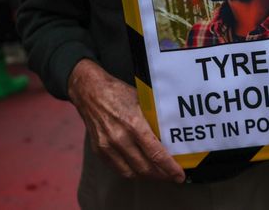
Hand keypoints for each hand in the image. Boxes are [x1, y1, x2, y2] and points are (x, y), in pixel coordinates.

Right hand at [68, 59, 184, 182]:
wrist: (89, 91)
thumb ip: (153, 120)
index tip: (179, 175)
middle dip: (161, 175)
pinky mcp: (99, 150)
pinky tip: (140, 169)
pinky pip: (118, 168)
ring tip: (157, 174)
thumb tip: (169, 136)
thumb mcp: (142, 101)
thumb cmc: (118, 93)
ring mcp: (107, 146)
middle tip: (172, 177)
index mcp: (134, 124)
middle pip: (145, 167)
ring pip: (131, 172)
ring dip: (146, 176)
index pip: (156, 154)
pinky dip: (131, 171)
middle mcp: (120, 138)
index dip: (169, 168)